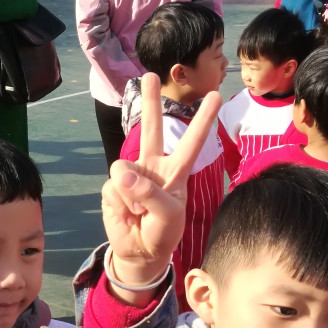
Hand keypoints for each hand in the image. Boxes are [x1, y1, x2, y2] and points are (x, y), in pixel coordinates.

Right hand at [101, 73, 220, 302]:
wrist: (140, 252)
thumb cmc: (163, 233)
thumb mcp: (167, 216)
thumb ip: (148, 193)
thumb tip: (120, 172)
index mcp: (176, 170)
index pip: (192, 141)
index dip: (203, 119)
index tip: (215, 94)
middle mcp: (153, 166)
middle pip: (153, 128)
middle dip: (150, 101)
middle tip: (149, 75)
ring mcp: (130, 175)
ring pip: (123, 164)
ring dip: (130, 192)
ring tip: (138, 213)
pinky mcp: (112, 187)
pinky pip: (113, 188)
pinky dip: (120, 205)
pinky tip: (127, 215)